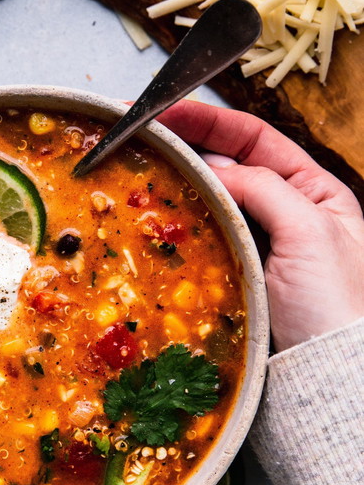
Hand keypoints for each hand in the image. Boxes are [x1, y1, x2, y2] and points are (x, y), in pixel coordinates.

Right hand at [158, 100, 363, 351]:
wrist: (333, 375)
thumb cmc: (338, 305)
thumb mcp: (308, 230)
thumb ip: (261, 188)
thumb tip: (209, 166)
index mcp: (315, 192)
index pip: (256, 139)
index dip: (211, 120)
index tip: (169, 110)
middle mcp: (285, 212)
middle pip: (229, 165)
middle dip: (189, 147)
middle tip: (145, 138)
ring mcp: (258, 244)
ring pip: (212, 202)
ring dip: (181, 184)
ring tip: (146, 170)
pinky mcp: (236, 274)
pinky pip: (205, 238)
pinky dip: (182, 224)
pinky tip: (161, 215)